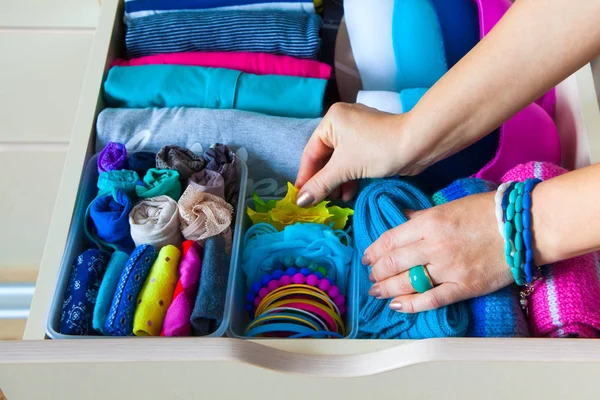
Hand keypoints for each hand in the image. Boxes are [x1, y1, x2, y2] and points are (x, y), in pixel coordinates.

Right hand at [295, 103, 432, 206]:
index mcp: (331, 120)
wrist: (418, 143)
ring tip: (336, 201)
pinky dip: (350, 177)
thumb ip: (320, 184)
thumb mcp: (344, 168)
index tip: (301, 197)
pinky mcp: (372, 143)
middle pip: (325, 157)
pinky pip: (353, 161)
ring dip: (337, 182)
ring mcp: (358, 132)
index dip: (305, 177)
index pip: (311, 152)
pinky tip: (349, 193)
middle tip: (318, 202)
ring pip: (340, 161)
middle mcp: (343, 122)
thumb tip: (300, 202)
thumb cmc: (378, 149)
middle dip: (323, 181)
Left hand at [362, 192, 513, 312]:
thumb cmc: (487, 211)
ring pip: (407, 282)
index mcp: (428, 223)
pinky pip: (431, 299)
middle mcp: (434, 246)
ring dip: (386, 288)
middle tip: (370, 276)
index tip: (366, 257)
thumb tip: (399, 219)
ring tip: (377, 291)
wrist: (525, 226)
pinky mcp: (464, 287)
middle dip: (376, 271)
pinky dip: (411, 305)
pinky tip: (397, 306)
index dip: (372, 251)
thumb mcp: (447, 206)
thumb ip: (420, 216)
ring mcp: (448, 268)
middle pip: (393, 262)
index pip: (389, 240)